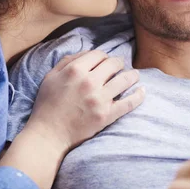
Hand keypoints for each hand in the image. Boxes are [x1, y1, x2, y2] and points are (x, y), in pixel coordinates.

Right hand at [26, 50, 144, 149]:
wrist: (48, 134)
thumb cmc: (47, 105)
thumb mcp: (51, 76)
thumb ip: (68, 61)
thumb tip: (87, 53)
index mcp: (75, 70)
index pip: (99, 54)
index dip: (104, 56)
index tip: (105, 61)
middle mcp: (89, 82)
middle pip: (113, 64)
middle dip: (118, 63)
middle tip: (119, 66)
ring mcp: (100, 99)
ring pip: (125, 79)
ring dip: (132, 75)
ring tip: (134, 75)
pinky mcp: (106, 115)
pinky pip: (129, 103)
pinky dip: (138, 95)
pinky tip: (142, 91)